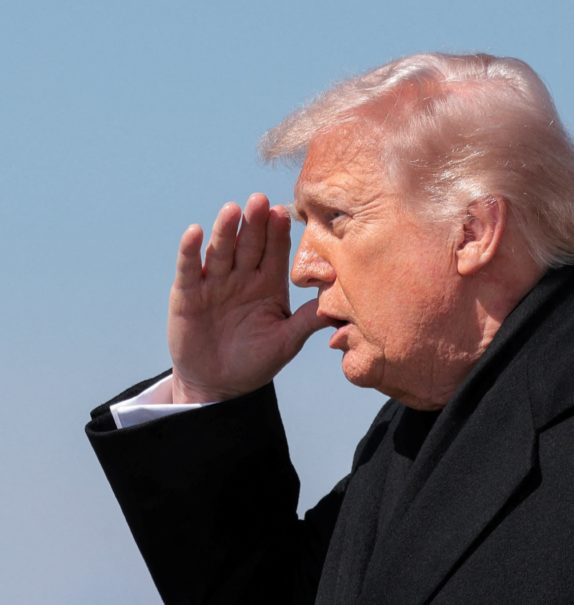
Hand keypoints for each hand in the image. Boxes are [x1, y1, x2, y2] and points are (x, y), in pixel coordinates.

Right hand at [168, 193, 329, 402]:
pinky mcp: (187, 293)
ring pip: (221, 250)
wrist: (219, 385)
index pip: (275, 252)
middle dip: (255, 223)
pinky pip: (189, 268)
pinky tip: (195, 232)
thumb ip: (306, 321)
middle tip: (261, 200)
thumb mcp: (286, 342)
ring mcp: (214, 282)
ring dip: (225, 230)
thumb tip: (337, 308)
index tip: (284, 214)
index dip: (278, 234)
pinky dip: (190, 251)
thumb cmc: (256, 361)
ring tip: (232, 210)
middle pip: (249, 244)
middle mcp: (242, 276)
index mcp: (268, 283)